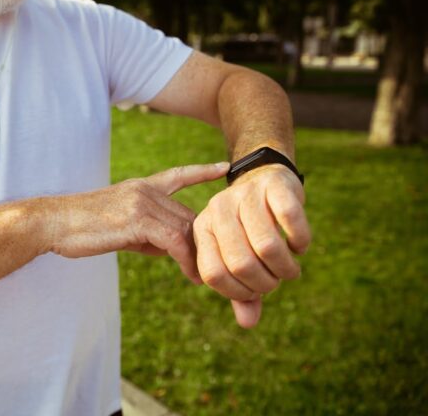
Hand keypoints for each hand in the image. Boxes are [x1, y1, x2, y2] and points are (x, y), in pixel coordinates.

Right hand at [49, 162, 229, 283]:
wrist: (53, 223)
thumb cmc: (81, 228)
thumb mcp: (119, 226)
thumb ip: (146, 232)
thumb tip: (170, 248)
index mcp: (140, 187)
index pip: (177, 175)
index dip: (201, 172)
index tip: (224, 167)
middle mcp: (144, 190)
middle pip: (188, 215)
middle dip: (202, 243)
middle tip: (211, 269)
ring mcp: (141, 202)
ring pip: (185, 228)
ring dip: (196, 256)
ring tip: (201, 278)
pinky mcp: (136, 219)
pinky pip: (174, 240)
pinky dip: (186, 259)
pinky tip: (189, 274)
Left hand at [193, 164, 310, 327]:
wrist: (264, 179)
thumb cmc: (249, 228)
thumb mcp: (240, 257)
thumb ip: (241, 290)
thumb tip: (248, 323)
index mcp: (202, 229)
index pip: (213, 274)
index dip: (237, 292)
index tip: (255, 293)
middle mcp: (218, 210)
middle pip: (240, 263)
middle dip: (265, 283)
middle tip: (277, 281)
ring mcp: (245, 195)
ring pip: (267, 245)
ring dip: (285, 267)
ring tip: (290, 270)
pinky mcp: (274, 185)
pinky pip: (290, 220)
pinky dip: (301, 241)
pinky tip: (300, 246)